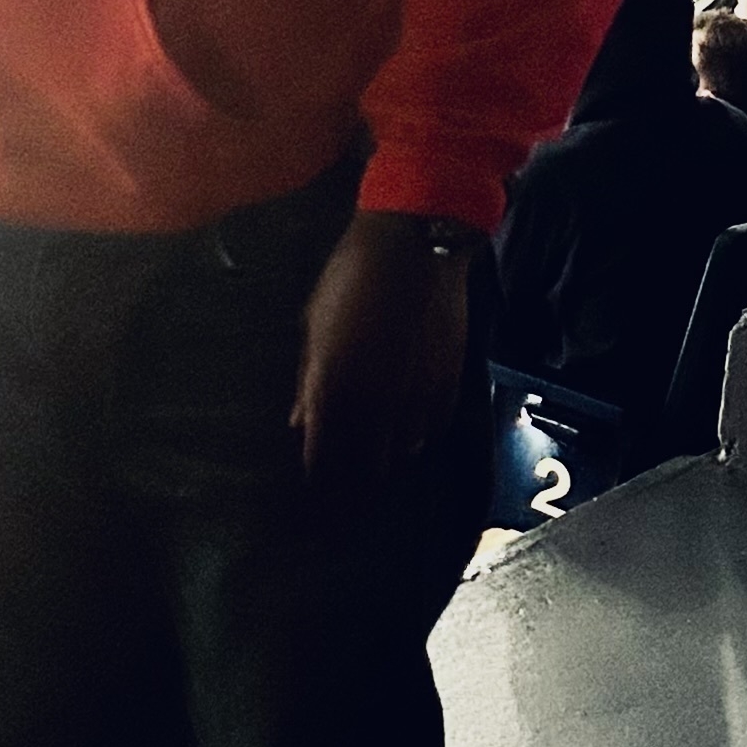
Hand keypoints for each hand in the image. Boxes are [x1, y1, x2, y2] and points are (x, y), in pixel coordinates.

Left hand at [291, 210, 471, 488]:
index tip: (310, 498)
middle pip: (363, 464)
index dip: (317, 479)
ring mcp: (417, 394)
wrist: (415, 245)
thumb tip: (298, 421)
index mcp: (335, 385)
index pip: (323, 453)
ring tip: (372, 471)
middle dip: (350, 484)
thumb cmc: (350, 277)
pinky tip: (407, 438)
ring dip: (384, 460)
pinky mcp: (449, 382)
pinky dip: (415, 436)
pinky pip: (430, 427)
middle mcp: (377, 400)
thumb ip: (309, 379)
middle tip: (340, 501)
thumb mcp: (315, 324)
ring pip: (400, 450)